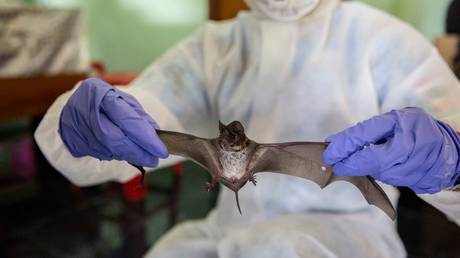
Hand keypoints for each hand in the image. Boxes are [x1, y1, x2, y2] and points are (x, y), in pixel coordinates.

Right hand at [59, 78, 167, 166]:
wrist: (70, 105)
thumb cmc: (102, 100)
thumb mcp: (121, 99)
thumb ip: (138, 115)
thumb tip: (155, 134)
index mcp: (99, 93)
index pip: (126, 120)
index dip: (145, 138)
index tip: (161, 150)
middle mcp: (86, 111)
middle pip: (116, 139)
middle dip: (138, 152)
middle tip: (154, 160)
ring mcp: (78, 129)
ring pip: (109, 149)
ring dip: (129, 155)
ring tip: (143, 156)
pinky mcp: (75, 143)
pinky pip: (101, 153)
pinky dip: (117, 155)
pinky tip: (125, 152)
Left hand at [323, 107, 459, 193]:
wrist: (446, 149)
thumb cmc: (412, 129)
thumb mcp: (392, 120)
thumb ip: (365, 130)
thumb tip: (333, 141)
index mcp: (401, 122)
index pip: (367, 133)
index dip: (345, 144)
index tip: (329, 152)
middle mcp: (409, 144)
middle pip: (373, 159)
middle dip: (351, 164)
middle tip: (335, 164)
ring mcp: (415, 164)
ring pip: (379, 172)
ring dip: (363, 170)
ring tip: (357, 163)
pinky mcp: (416, 180)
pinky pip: (389, 180)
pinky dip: (378, 174)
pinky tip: (378, 167)